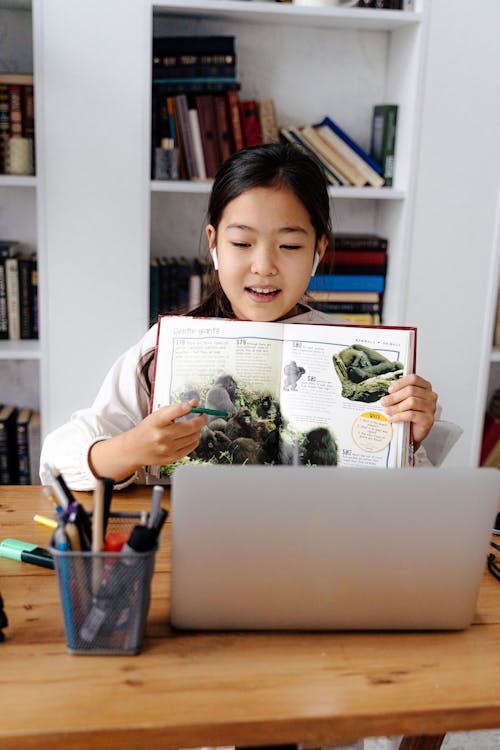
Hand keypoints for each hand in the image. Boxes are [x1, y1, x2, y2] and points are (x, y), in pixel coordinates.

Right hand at [89, 400, 207, 481]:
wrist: (134, 449)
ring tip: (194, 426)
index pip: (172, 413)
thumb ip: (176, 408)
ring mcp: (167, 449)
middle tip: (203, 416)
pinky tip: (191, 436)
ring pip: (194, 437)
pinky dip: (194, 439)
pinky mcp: (172, 458)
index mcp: (156, 423)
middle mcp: (161, 436)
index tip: (193, 405)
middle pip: (190, 427)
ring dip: (198, 430)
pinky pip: (191, 447)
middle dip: (201, 419)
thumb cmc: (147, 430)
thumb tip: (194, 403)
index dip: (184, 408)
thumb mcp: (157, 415)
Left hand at [380, 374, 436, 450]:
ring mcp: (431, 408)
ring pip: (412, 402)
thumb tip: (386, 396)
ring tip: (387, 411)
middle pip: (411, 390)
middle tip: (384, 402)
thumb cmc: (410, 415)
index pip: (414, 379)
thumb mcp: (404, 401)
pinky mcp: (428, 419)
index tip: (390, 390)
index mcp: (425, 388)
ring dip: (396, 407)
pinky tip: (393, 418)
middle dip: (394, 397)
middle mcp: (430, 396)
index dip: (400, 383)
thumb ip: (398, 395)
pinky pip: (412, 415)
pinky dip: (399, 416)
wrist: (414, 432)